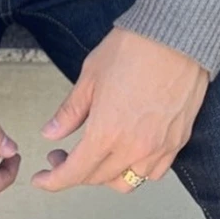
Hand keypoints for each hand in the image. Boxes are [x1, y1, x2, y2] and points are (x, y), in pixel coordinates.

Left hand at [30, 27, 208, 192]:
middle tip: (60, 154)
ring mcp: (159, 148)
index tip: (41, 179)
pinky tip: (124, 153)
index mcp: (106, 132)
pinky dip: (135, 171)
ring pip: (126, 182)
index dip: (54, 180)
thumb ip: (70, 111)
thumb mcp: (90, 76)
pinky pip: (153, 173)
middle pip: (97, 178)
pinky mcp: (178, 142)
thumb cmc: (132, 49)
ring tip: (93, 155)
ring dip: (104, 175)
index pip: (75, 172)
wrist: (175, 36)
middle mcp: (133, 147)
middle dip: (73, 171)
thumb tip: (50, 133)